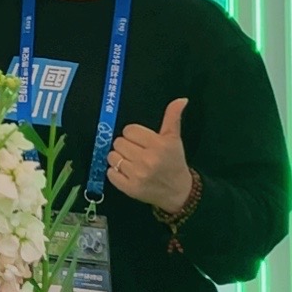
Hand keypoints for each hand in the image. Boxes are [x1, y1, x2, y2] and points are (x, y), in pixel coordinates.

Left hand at [107, 98, 192, 212]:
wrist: (179, 192)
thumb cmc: (174, 163)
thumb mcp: (174, 139)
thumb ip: (173, 117)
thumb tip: (181, 99)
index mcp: (158, 145)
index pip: (129, 130)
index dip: (133, 134)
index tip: (141, 141)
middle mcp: (147, 160)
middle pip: (118, 142)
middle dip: (126, 146)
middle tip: (137, 152)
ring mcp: (137, 175)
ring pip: (112, 156)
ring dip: (119, 158)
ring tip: (132, 162)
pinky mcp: (130, 189)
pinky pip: (110, 173)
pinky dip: (115, 172)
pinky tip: (127, 173)